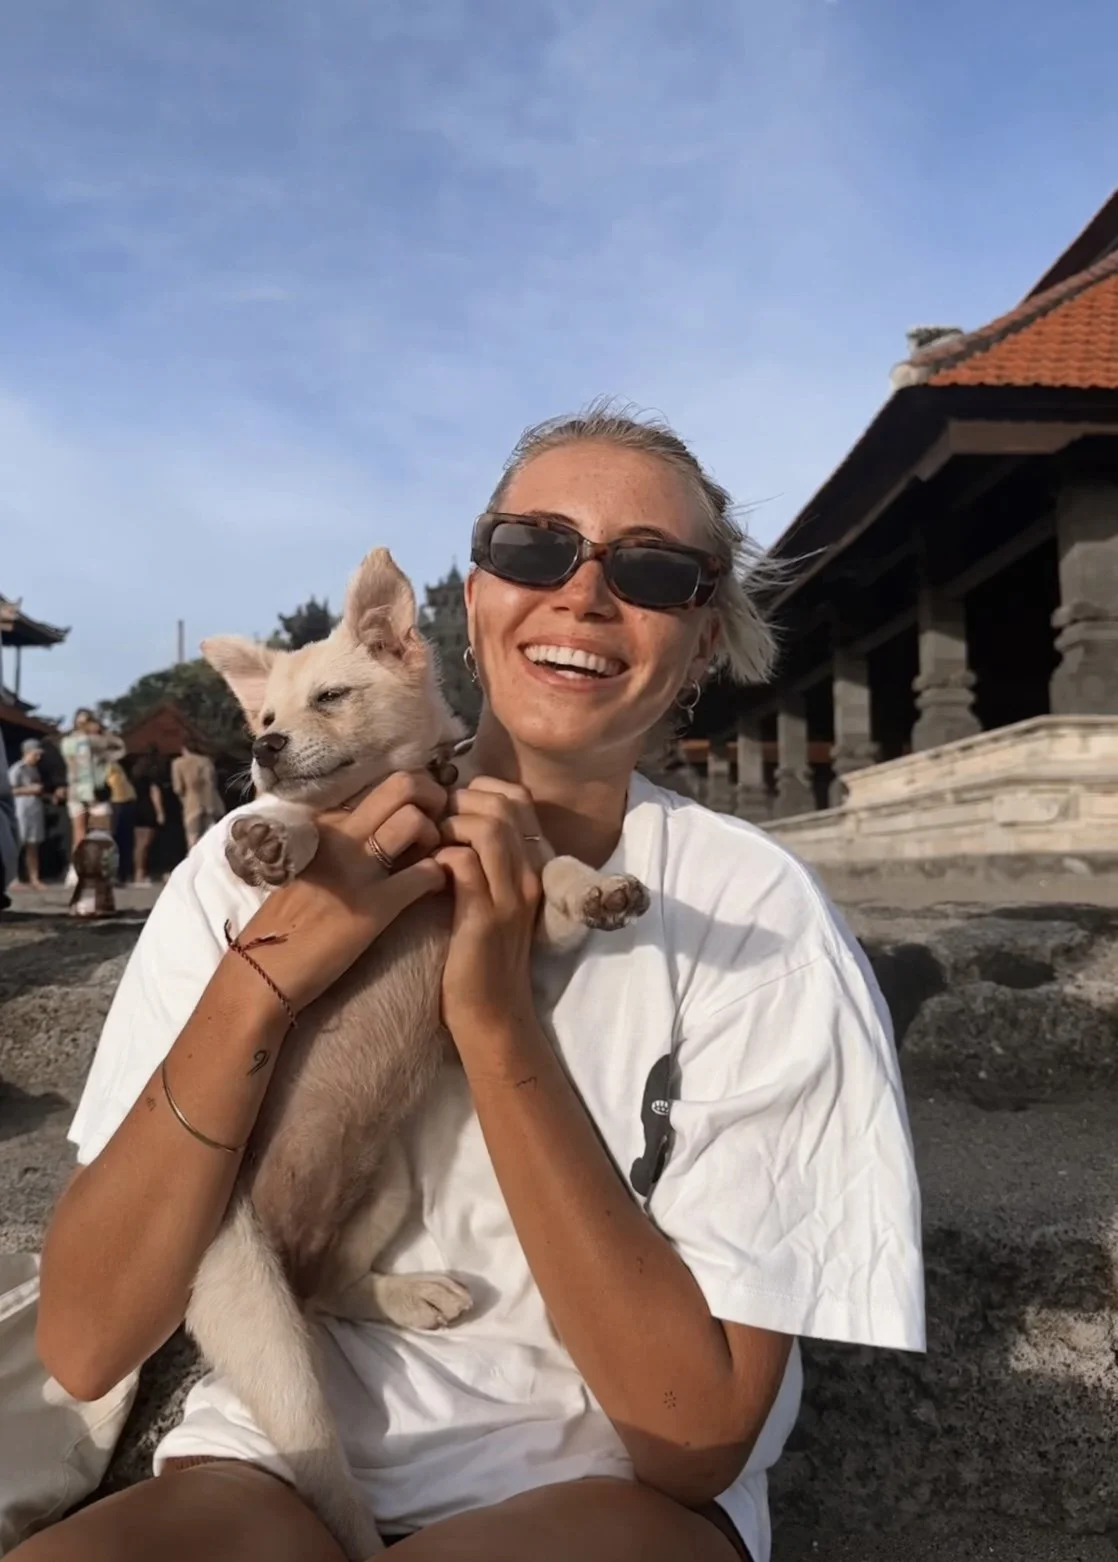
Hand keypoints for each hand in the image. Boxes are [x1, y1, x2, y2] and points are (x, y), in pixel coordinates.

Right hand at [231, 770, 447, 1014]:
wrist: (263, 968)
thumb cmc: (288, 920)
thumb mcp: (311, 863)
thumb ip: (343, 841)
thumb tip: (381, 830)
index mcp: (327, 824)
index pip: (383, 786)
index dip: (413, 795)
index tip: (423, 813)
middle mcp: (341, 835)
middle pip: (403, 784)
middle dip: (434, 797)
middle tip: (440, 825)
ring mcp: (357, 868)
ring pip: (415, 820)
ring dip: (437, 837)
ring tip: (434, 859)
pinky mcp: (373, 906)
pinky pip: (424, 874)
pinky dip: (439, 878)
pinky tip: (433, 890)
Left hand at [436, 778, 542, 1048]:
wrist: (493, 1014)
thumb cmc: (484, 954)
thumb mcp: (497, 899)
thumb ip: (488, 860)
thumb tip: (454, 817)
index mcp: (536, 866)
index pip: (519, 799)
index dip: (480, 790)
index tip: (451, 808)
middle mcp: (530, 874)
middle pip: (503, 804)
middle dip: (460, 802)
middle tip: (433, 823)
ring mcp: (511, 895)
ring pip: (488, 827)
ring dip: (449, 825)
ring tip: (429, 844)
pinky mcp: (484, 917)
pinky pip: (462, 863)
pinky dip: (438, 856)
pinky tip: (426, 872)